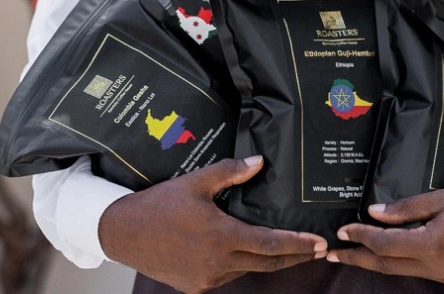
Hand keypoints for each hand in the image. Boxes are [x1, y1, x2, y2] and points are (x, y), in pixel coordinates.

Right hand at [98, 156, 326, 292]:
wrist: (123, 232)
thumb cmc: (160, 204)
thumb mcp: (197, 181)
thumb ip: (230, 172)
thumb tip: (259, 162)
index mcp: (222, 237)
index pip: (270, 244)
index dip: (298, 244)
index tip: (320, 243)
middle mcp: (218, 262)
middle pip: (266, 263)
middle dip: (295, 257)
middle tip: (319, 251)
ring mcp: (207, 278)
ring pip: (246, 268)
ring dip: (267, 259)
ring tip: (287, 246)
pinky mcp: (196, 285)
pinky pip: (227, 274)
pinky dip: (242, 263)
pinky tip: (247, 252)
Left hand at [326, 180, 443, 285]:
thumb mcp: (441, 197)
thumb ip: (406, 209)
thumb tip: (375, 214)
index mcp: (433, 246)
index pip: (385, 245)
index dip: (361, 238)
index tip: (342, 231)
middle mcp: (438, 268)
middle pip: (388, 265)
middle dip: (358, 259)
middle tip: (333, 254)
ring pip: (402, 271)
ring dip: (377, 261)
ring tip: (354, 253)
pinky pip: (419, 270)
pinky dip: (400, 262)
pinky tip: (388, 252)